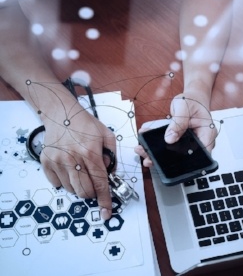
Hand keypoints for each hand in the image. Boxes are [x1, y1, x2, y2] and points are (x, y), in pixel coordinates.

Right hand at [40, 103, 115, 220]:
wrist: (61, 114)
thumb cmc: (86, 124)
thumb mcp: (106, 135)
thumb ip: (112, 156)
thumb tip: (110, 174)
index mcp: (90, 152)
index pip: (100, 183)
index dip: (104, 200)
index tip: (106, 212)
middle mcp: (72, 159)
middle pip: (84, 191)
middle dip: (92, 192)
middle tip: (93, 180)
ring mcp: (57, 162)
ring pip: (71, 189)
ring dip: (79, 185)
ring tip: (80, 169)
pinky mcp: (46, 162)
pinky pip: (57, 184)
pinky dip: (66, 181)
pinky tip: (69, 167)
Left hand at [135, 89, 216, 166]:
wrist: (191, 98)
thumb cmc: (192, 101)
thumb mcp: (184, 108)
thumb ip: (178, 123)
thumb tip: (169, 139)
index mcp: (206, 134)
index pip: (200, 154)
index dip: (186, 161)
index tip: (168, 161)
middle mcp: (198, 142)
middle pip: (184, 157)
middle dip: (165, 160)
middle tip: (148, 159)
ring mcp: (188, 143)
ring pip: (173, 154)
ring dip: (157, 153)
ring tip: (142, 150)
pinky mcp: (179, 141)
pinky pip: (168, 146)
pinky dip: (155, 145)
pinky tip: (144, 141)